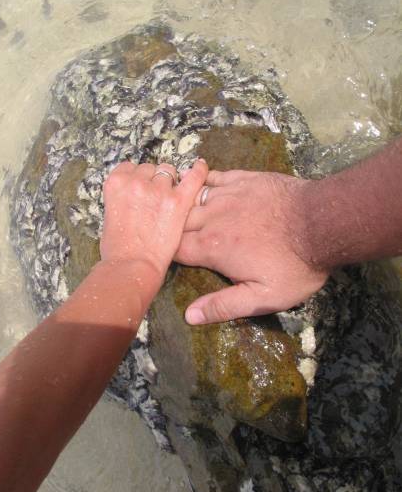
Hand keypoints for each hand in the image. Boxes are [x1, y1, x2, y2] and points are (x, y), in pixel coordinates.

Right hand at [100, 159, 207, 281]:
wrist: (132, 267)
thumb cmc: (118, 249)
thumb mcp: (109, 215)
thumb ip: (121, 198)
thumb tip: (133, 195)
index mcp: (116, 183)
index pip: (130, 167)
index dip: (137, 177)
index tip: (140, 187)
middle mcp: (136, 181)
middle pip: (150, 168)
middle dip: (153, 180)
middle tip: (154, 199)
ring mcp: (159, 190)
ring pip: (169, 171)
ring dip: (170, 182)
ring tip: (170, 198)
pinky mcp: (179, 201)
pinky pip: (194, 177)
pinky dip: (199, 170)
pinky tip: (201, 166)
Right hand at [175, 169, 328, 323]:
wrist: (323, 222)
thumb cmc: (295, 265)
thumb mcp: (263, 297)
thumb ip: (224, 306)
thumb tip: (189, 315)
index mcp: (212, 247)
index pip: (175, 249)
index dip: (168, 254)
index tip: (171, 258)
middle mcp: (213, 218)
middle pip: (178, 220)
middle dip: (172, 228)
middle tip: (170, 233)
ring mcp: (228, 194)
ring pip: (192, 196)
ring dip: (184, 204)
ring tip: (178, 208)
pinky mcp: (244, 179)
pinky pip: (214, 176)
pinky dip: (203, 180)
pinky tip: (201, 182)